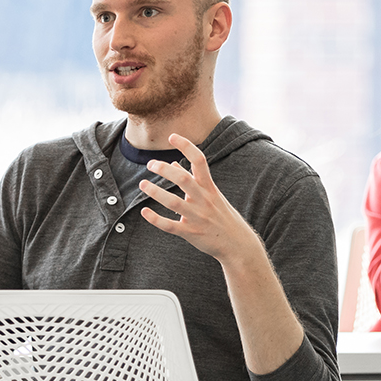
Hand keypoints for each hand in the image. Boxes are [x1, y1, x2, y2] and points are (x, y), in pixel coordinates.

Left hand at [138, 133, 255, 262]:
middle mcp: (204, 200)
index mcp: (209, 187)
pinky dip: (156, 219)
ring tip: (143, 184)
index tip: (172, 136)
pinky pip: (170, 226)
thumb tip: (174, 164)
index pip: (199, 161)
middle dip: (165, 170)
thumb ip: (193, 179)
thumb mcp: (212, 194)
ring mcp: (197, 217)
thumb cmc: (222, 215)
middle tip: (150, 164)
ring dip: (156, 192)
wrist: (237, 244)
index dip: (186, 146)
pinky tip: (144, 212)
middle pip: (183, 179)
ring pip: (174, 202)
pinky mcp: (191, 233)